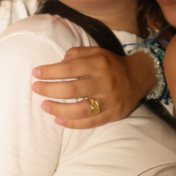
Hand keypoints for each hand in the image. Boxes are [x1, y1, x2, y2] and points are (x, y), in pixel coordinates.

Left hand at [32, 47, 156, 128]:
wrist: (140, 76)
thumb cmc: (112, 64)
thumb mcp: (97, 52)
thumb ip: (78, 53)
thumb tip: (59, 61)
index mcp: (99, 64)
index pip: (70, 68)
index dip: (50, 71)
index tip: (36, 73)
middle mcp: (105, 82)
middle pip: (72, 89)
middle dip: (50, 89)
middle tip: (35, 88)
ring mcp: (110, 100)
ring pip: (81, 109)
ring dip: (59, 109)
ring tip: (44, 106)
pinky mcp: (113, 114)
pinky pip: (91, 122)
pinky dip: (73, 123)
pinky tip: (58, 120)